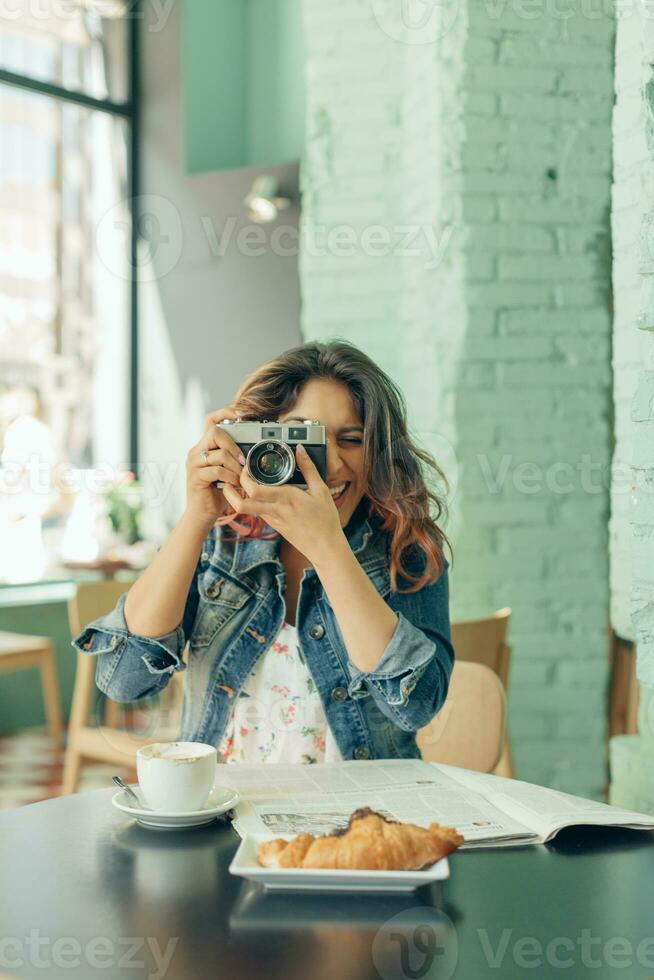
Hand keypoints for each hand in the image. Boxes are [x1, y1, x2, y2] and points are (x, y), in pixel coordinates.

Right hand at [184, 407, 245, 527]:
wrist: (204, 514)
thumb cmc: (219, 492)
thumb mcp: (230, 471)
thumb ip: (236, 457)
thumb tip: (257, 446)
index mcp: (204, 447)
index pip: (211, 420)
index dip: (225, 412)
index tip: (242, 414)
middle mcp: (196, 452)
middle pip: (215, 432)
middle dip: (233, 445)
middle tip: (243, 459)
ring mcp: (193, 464)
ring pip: (219, 453)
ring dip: (235, 466)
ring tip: (241, 477)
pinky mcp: (195, 477)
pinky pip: (216, 470)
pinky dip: (230, 477)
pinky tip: (234, 484)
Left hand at [222, 444, 343, 562]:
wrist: (325, 547)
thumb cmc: (325, 520)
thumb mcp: (321, 490)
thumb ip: (309, 468)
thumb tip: (300, 449)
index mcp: (286, 498)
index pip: (255, 490)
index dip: (244, 478)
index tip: (247, 467)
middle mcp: (275, 510)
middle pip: (242, 503)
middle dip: (232, 491)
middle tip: (232, 479)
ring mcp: (273, 520)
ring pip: (247, 509)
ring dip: (239, 497)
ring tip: (241, 484)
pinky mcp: (275, 526)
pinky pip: (258, 513)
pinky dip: (252, 503)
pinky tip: (257, 495)